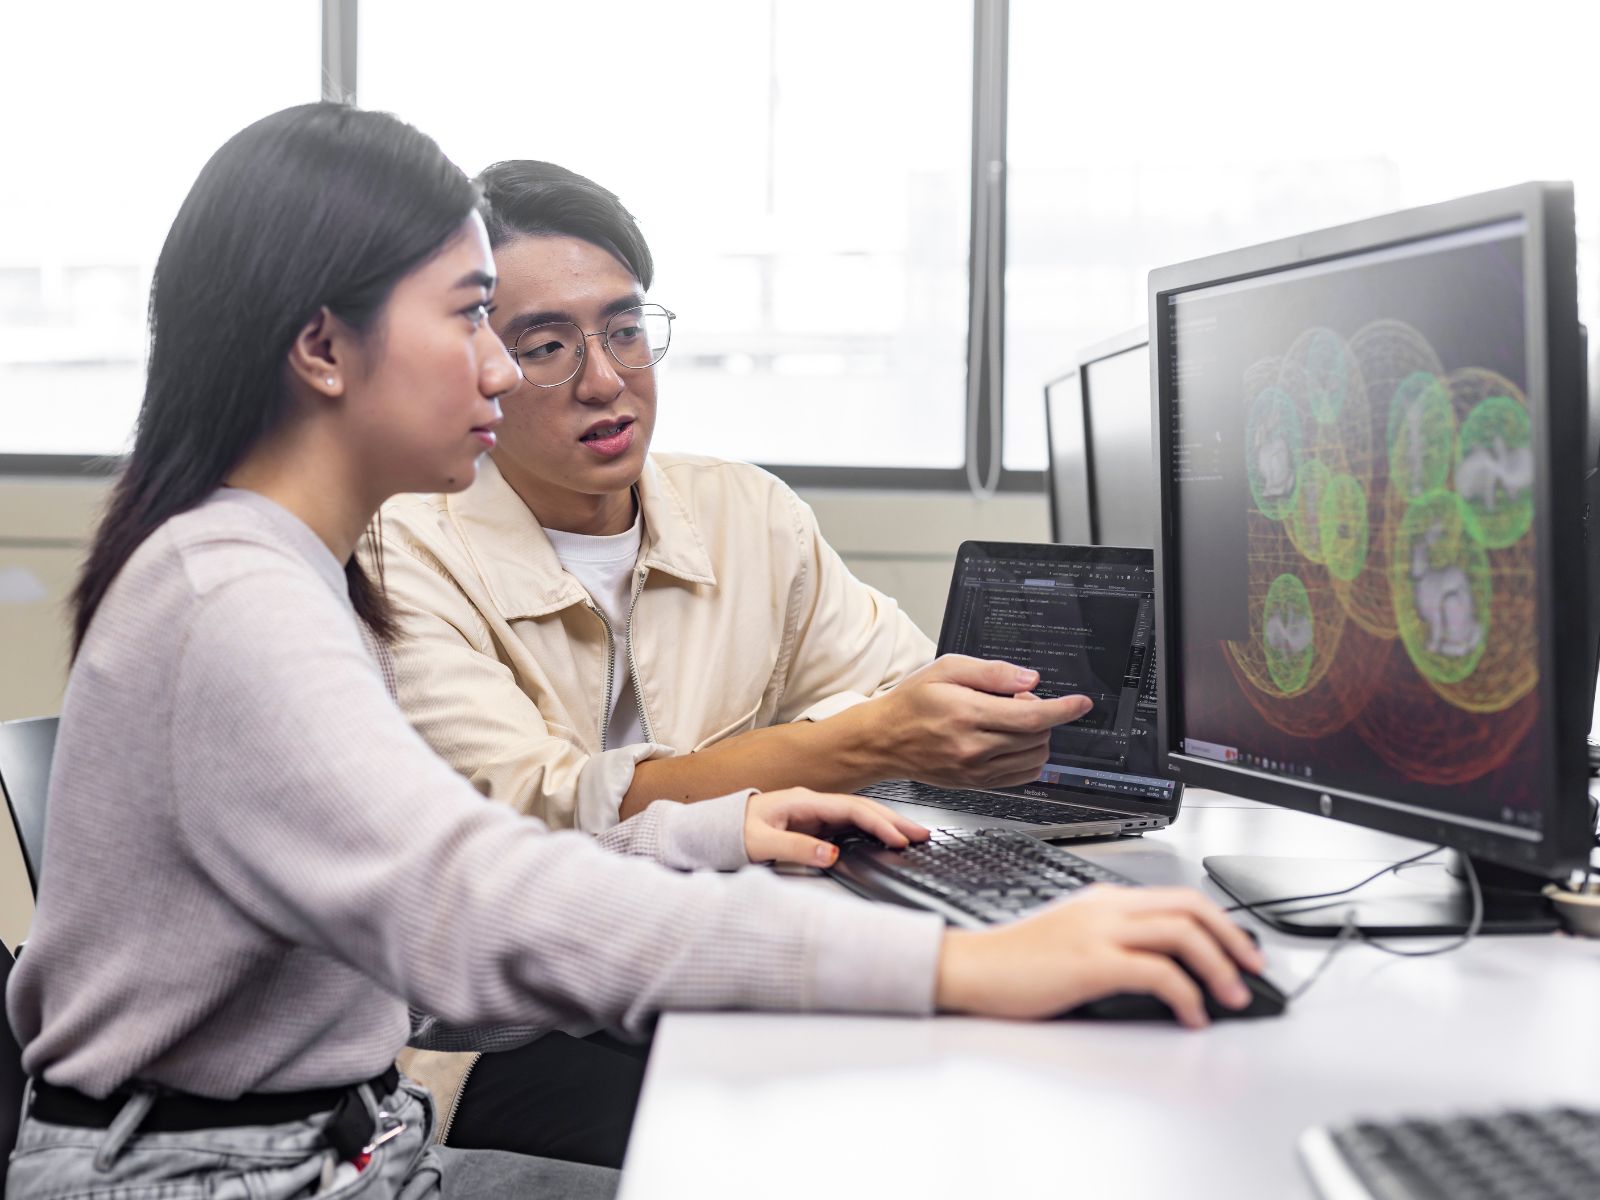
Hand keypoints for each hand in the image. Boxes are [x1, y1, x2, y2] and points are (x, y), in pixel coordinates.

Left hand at [743, 788, 928, 867]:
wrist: (714, 828)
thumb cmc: (732, 832)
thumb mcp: (759, 843)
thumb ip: (795, 848)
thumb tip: (831, 855)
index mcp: (803, 801)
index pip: (851, 809)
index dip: (879, 823)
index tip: (899, 839)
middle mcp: (812, 803)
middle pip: (862, 808)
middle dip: (894, 820)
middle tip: (924, 834)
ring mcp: (814, 814)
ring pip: (859, 816)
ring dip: (886, 825)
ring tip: (913, 836)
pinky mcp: (812, 827)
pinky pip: (849, 827)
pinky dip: (871, 832)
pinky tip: (884, 840)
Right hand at [864, 654, 1093, 787]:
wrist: (883, 739)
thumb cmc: (912, 702)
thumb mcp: (946, 669)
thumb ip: (991, 673)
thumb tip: (1029, 680)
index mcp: (967, 714)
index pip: (1031, 716)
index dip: (1062, 709)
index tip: (1081, 703)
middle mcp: (973, 747)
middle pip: (1037, 736)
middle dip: (1041, 715)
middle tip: (1017, 699)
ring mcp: (975, 770)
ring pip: (1034, 757)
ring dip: (1037, 736)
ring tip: (1009, 720)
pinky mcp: (976, 784)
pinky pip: (1022, 776)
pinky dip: (1029, 757)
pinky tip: (1011, 741)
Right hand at [935, 886, 1265, 1028]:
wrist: (970, 968)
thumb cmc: (1015, 962)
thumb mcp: (1070, 938)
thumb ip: (1111, 939)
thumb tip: (1162, 968)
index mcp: (1104, 899)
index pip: (1178, 896)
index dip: (1219, 921)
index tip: (1240, 949)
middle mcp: (1106, 907)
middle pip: (1190, 906)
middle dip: (1232, 938)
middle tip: (1253, 969)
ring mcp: (1099, 932)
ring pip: (1182, 933)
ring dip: (1219, 966)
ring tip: (1232, 997)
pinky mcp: (1091, 963)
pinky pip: (1158, 972)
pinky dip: (1186, 995)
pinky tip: (1192, 1016)